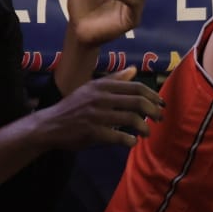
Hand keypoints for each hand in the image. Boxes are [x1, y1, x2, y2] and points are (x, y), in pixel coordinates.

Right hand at [41, 67, 164, 149]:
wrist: (51, 124)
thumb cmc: (74, 106)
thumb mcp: (92, 88)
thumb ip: (114, 80)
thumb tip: (134, 70)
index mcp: (102, 86)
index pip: (136, 87)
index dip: (153, 95)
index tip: (161, 104)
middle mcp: (101, 98)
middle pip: (137, 102)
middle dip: (153, 111)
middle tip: (160, 119)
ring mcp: (97, 115)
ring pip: (131, 119)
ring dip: (144, 127)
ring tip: (147, 133)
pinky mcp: (93, 132)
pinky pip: (120, 137)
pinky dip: (130, 140)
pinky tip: (132, 142)